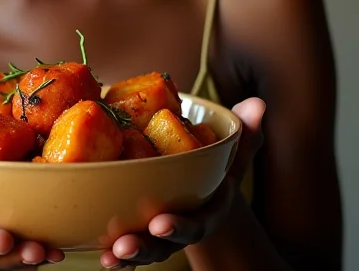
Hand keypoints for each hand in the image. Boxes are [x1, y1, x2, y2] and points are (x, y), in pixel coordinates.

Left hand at [100, 98, 265, 268]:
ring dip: (126, 254)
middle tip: (126, 244)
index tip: (160, 223)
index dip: (179, 227)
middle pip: (164, 245)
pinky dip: (115, 254)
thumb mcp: (236, 153)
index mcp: (206, 212)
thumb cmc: (220, 169)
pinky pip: (127, 247)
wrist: (208, 192)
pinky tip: (101, 254)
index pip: (195, 225)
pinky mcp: (140, 231)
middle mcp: (182, 228)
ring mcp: (159, 234)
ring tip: (109, 255)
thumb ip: (246, 133)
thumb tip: (258, 104)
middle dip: (145, 246)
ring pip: (144, 250)